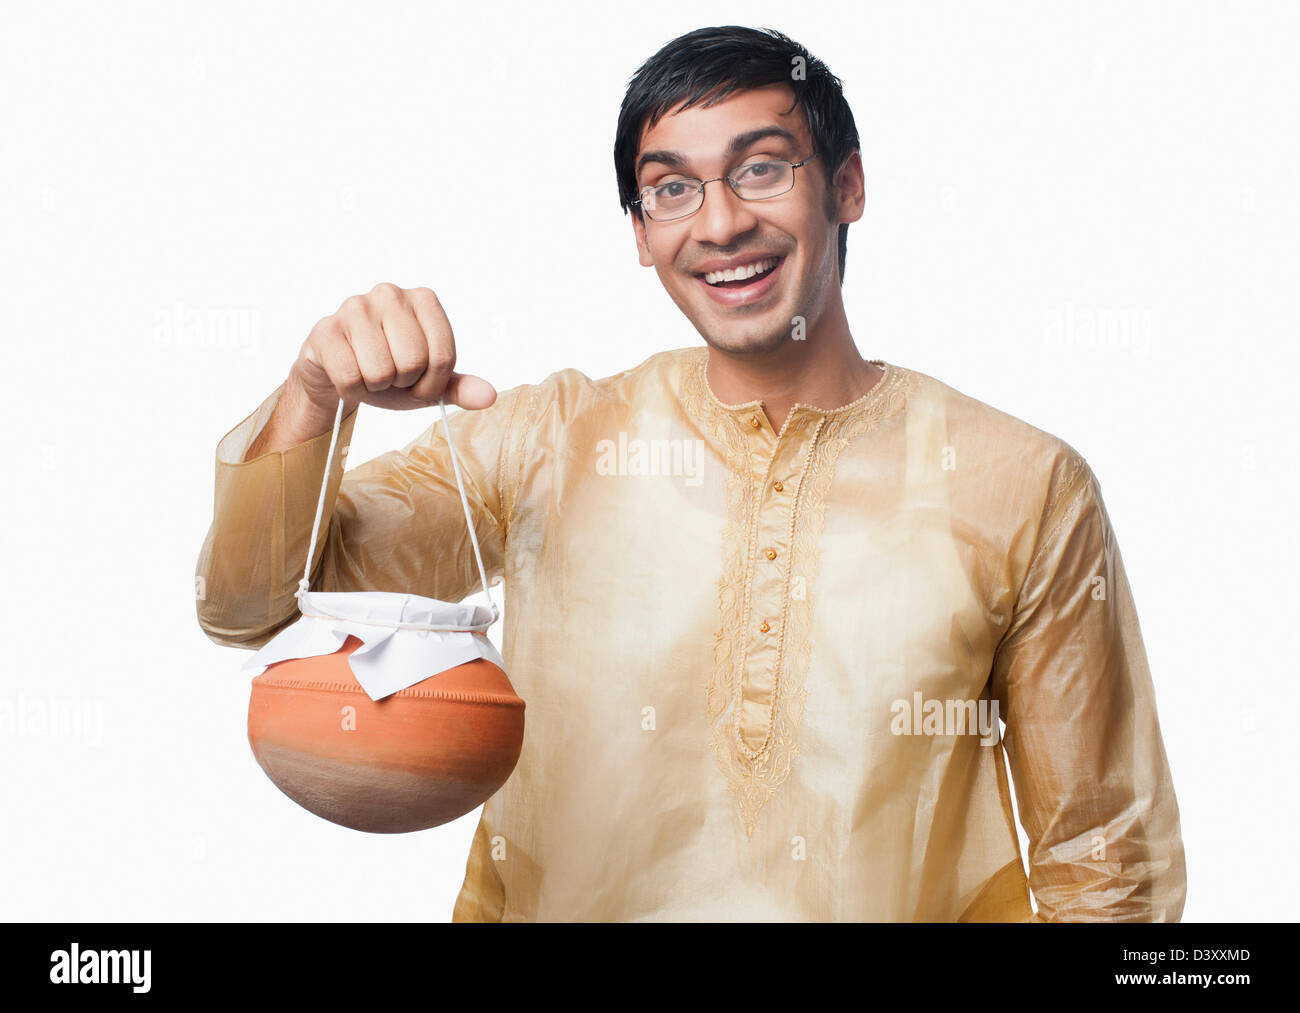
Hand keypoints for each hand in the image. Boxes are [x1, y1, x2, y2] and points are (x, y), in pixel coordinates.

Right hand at [290, 282, 496, 416]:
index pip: (444, 357)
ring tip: (370, 372)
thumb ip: (458, 387)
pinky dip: (353, 389)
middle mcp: (390, 294)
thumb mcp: (428, 382)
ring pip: (380, 370)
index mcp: (423, 300)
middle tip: (392, 376)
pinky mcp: (326, 330)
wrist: (338, 373)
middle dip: (403, 382)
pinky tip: (349, 373)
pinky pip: (350, 377)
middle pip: (413, 361)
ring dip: (377, 385)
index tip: (421, 384)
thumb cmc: (389, 371)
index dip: (433, 383)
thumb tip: (488, 396)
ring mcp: (354, 307)